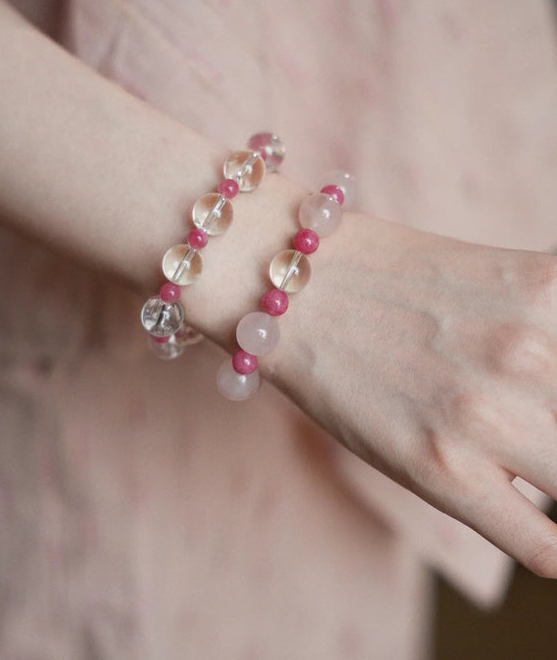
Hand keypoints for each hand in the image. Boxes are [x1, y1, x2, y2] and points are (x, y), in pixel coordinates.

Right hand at [272, 212, 556, 575]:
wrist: (294, 287)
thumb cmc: (391, 278)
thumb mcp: (507, 280)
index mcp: (553, 294)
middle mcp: (532, 352)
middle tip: (543, 432)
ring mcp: (487, 415)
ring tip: (529, 461)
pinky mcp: (441, 469)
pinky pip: (544, 547)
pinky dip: (555, 547)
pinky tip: (536, 525)